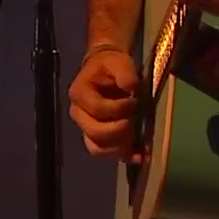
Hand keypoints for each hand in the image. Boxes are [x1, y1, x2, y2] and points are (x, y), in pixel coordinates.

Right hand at [68, 46, 142, 160]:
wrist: (107, 71)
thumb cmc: (111, 66)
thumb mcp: (119, 62)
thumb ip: (125, 73)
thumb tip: (131, 87)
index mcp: (79, 93)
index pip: (98, 109)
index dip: (119, 108)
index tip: (135, 101)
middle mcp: (78, 114)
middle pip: (96, 133)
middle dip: (120, 130)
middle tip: (135, 121)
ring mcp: (85, 128)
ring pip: (98, 148)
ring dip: (120, 147)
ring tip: (138, 141)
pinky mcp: (96, 138)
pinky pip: (105, 154)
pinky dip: (123, 156)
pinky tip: (139, 156)